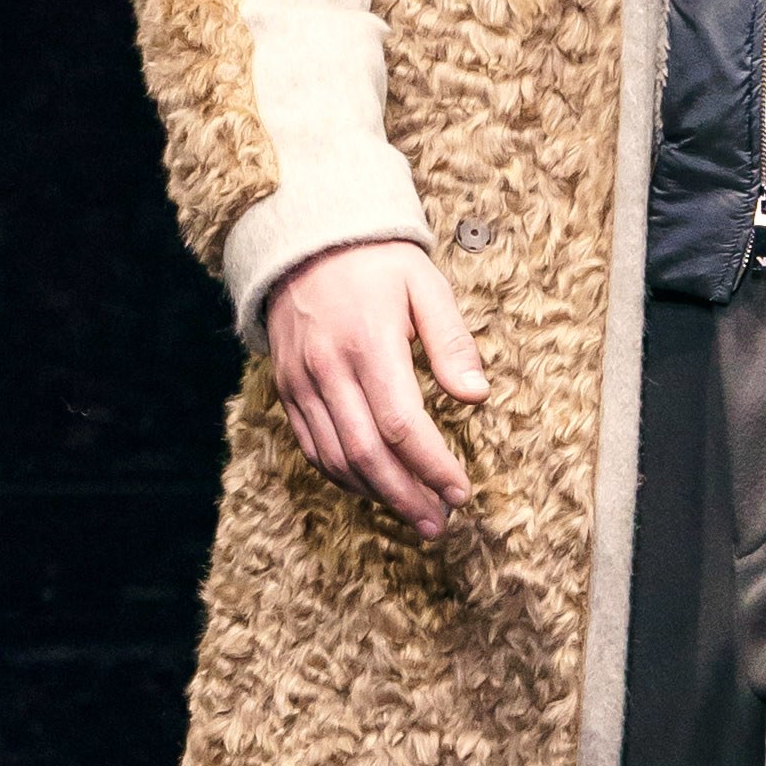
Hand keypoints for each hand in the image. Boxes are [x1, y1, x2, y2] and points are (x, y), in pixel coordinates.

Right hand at [266, 241, 486, 545]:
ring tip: (415, 516)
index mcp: (369, 343)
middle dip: (406, 496)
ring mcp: (302, 383)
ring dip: (376, 495)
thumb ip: (452, 341)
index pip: (402, 423)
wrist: (303, 241)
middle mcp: (329, 369)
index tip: (461, 491)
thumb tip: (478, 395)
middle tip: (439, 524)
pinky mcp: (288, 390)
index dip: (432, 465)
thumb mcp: (424, 285)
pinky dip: (343, 476)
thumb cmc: (375, 262)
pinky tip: (374, 489)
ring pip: (336, 458)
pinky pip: (312, 447)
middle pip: (367, 453)